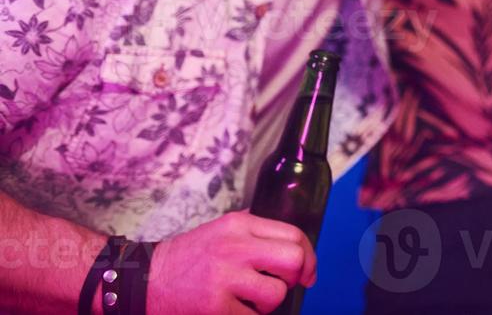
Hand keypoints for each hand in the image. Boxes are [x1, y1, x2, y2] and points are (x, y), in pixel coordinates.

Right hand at [146, 211, 316, 314]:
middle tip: (282, 285)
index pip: (293, 235)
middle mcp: (234, 248)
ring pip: (276, 294)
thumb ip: (254, 231)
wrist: (143, 280)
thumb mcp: (221, 230)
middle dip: (295, 277)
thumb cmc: (187, 258)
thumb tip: (294, 244)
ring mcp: (224, 278)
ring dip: (269, 303)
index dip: (308, 256)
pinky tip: (233, 310)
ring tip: (251, 300)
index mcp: (239, 225)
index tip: (308, 272)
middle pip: (293, 260)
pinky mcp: (215, 307)